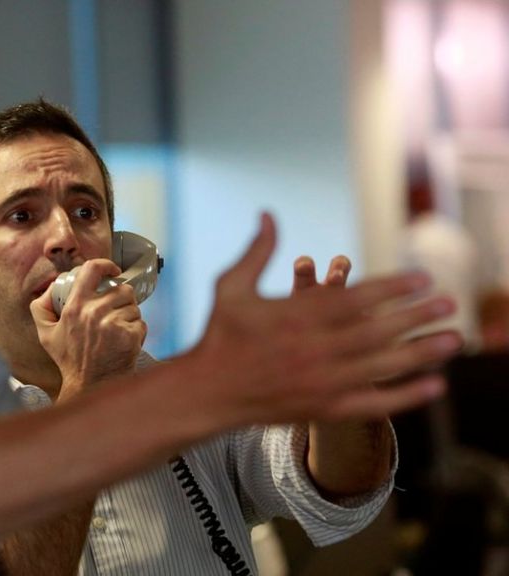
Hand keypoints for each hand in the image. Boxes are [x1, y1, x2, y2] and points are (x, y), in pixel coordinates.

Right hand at [30, 259, 146, 398]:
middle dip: (120, 299)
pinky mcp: (130, 336)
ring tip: (117, 329)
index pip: (92, 270)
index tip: (112, 270)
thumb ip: (41, 306)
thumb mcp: (45, 333)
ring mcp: (114, 324)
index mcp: (75, 307)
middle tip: (114, 313)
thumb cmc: (70, 359)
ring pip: (133, 305)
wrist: (90, 384)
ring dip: (128, 314)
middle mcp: (94, 312)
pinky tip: (124, 340)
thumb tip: (53, 287)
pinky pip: (140, 322)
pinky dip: (136, 330)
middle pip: (121, 289)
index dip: (105, 265)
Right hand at [187, 213, 460, 424]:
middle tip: (450, 303)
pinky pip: (374, 404)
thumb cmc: (220, 334)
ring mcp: (321, 382)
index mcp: (294, 317)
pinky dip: (407, 397)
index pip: (355, 299)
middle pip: (377, 331)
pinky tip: (436, 386)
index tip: (423, 278)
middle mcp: (313, 349)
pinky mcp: (323, 409)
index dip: (393, 288)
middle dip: (416, 316)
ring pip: (382, 366)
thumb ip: (257, 251)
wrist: (208, 392)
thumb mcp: (231, 286)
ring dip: (422, 352)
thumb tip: (268, 213)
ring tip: (453, 339)